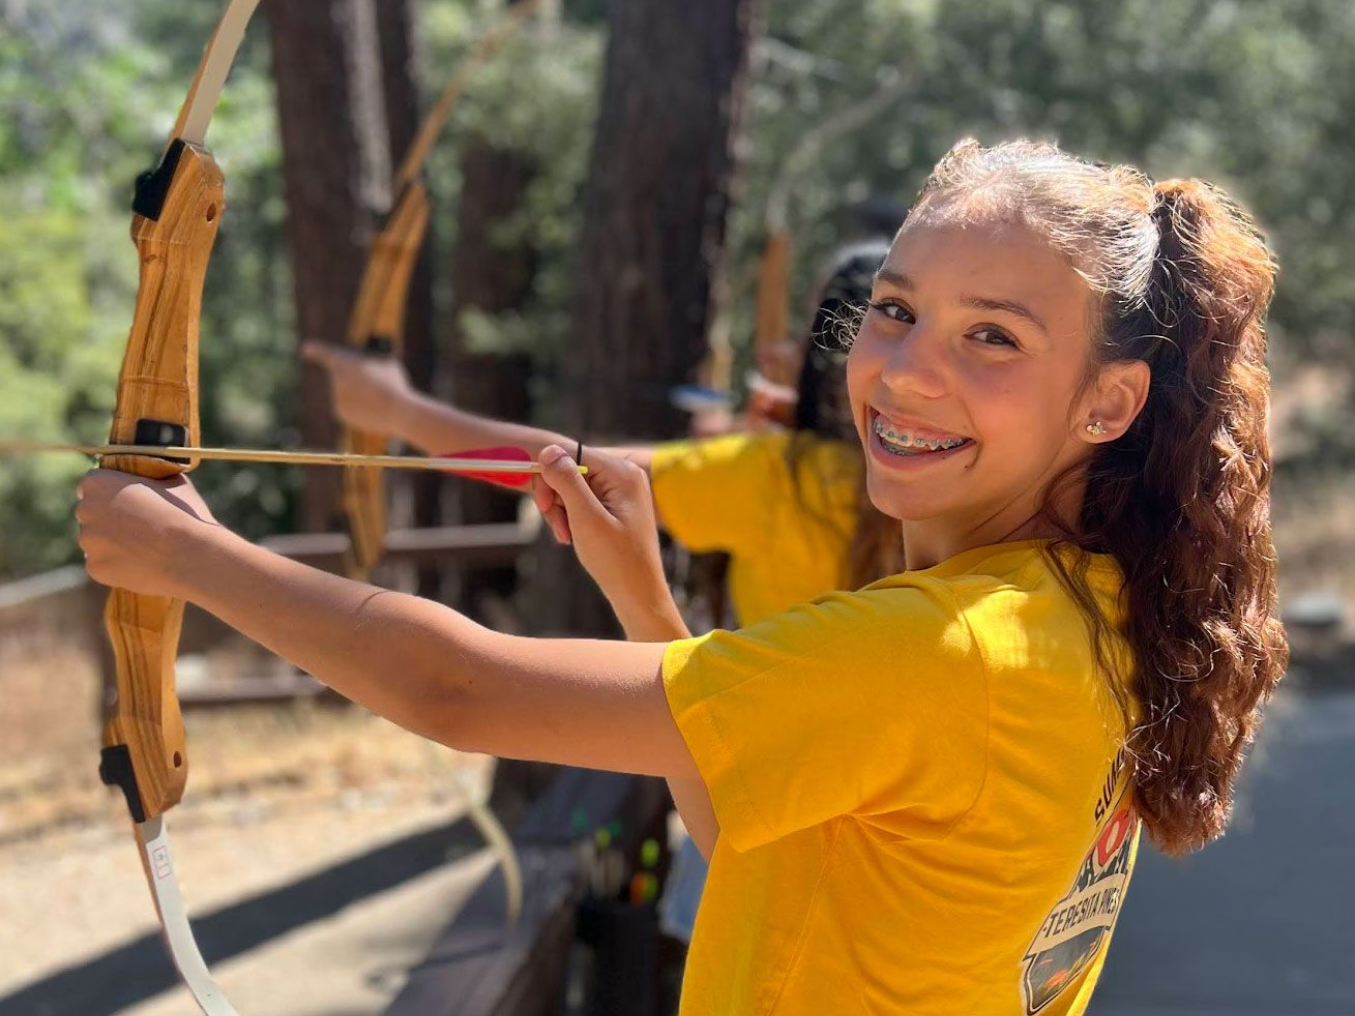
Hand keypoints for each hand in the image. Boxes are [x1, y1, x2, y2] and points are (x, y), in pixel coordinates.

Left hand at [76, 469, 217, 596]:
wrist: (189, 556)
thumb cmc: (184, 514)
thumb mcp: (174, 483)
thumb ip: (153, 478)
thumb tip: (156, 479)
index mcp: (98, 481)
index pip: (93, 483)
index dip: (111, 492)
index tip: (129, 500)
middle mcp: (85, 509)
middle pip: (90, 513)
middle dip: (108, 518)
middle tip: (138, 526)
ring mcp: (87, 540)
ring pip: (96, 541)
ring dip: (112, 543)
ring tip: (145, 549)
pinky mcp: (94, 567)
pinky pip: (102, 564)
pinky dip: (117, 566)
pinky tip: (141, 565)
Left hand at [302, 340, 416, 433]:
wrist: (397, 410)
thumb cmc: (394, 382)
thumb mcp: (385, 363)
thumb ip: (369, 363)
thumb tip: (364, 372)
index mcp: (341, 361)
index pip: (323, 353)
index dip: (315, 350)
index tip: (306, 349)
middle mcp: (333, 378)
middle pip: (342, 375)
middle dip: (355, 377)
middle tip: (376, 382)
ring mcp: (335, 397)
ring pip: (347, 391)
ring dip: (360, 393)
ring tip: (378, 396)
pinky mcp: (339, 413)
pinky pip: (349, 406)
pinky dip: (360, 407)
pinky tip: (373, 409)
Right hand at [530, 446, 684, 639]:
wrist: (637, 594)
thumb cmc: (615, 560)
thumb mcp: (586, 518)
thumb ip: (567, 481)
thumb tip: (548, 449)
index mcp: (622, 472)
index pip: (571, 454)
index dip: (549, 476)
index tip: (543, 505)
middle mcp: (624, 474)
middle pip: (570, 469)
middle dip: (556, 497)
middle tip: (557, 527)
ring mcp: (620, 490)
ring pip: (572, 487)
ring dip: (561, 510)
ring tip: (567, 536)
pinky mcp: (615, 505)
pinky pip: (581, 500)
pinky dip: (571, 517)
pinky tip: (573, 536)